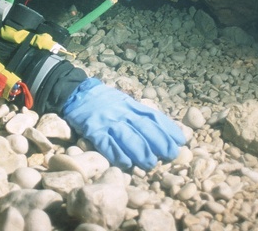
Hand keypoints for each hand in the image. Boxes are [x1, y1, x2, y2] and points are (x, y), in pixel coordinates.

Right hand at [61, 78, 184, 169]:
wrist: (77, 93)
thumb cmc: (105, 101)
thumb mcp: (125, 102)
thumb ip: (140, 114)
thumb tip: (162, 131)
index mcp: (131, 105)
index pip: (154, 116)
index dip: (168, 129)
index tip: (180, 141)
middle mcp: (122, 112)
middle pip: (144, 127)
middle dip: (159, 142)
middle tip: (169, 155)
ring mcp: (108, 121)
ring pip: (128, 137)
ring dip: (141, 152)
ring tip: (150, 164)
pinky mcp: (93, 130)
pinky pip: (107, 143)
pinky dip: (117, 154)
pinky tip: (126, 163)